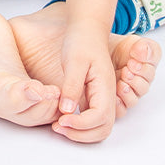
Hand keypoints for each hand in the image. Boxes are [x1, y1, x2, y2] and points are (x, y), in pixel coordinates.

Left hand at [53, 24, 116, 142]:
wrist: (87, 29)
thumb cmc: (81, 41)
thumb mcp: (74, 61)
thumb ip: (72, 85)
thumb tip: (67, 111)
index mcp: (105, 87)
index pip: (99, 117)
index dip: (80, 124)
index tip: (61, 120)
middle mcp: (107, 96)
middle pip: (103, 129)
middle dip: (81, 135)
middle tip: (58, 127)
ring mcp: (102, 98)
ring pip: (99, 128)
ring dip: (81, 133)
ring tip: (58, 125)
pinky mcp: (94, 98)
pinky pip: (91, 120)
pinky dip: (79, 126)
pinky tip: (62, 118)